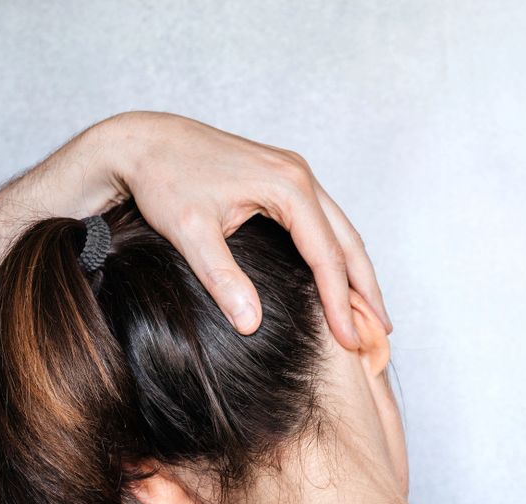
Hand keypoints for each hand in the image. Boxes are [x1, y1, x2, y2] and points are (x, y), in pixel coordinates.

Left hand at [98, 111, 390, 345]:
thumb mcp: (189, 231)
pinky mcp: (284, 181)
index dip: (340, 303)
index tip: (348, 341)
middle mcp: (301, 176)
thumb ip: (222, 277)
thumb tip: (251, 325)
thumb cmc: (164, 179)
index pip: (326, 256)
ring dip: (358, 273)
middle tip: (381, 332)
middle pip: (349, 243)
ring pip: (342, 232)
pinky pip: (324, 224)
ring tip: (371, 312)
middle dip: (367, 290)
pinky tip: (339, 279)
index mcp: (287, 187)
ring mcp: (295, 176)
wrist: (144, 141)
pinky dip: (337, 255)